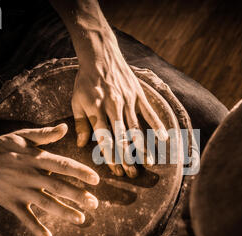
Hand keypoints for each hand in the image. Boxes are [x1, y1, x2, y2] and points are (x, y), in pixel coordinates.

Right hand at [0, 124, 99, 235]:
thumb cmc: (2, 146)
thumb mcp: (23, 136)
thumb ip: (45, 134)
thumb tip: (65, 128)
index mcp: (36, 158)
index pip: (63, 165)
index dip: (80, 172)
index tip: (96, 180)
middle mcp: (30, 176)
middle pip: (58, 187)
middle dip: (78, 196)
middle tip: (95, 203)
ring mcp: (21, 191)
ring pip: (46, 204)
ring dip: (64, 212)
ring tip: (81, 219)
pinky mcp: (11, 203)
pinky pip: (25, 218)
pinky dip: (36, 228)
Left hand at [72, 36, 168, 177]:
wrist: (100, 55)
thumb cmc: (85, 80)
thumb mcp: (77, 101)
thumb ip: (81, 124)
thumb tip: (81, 145)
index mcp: (97, 110)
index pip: (104, 138)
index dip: (110, 156)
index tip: (115, 171)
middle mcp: (113, 107)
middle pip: (122, 137)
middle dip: (127, 157)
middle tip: (132, 174)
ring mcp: (128, 100)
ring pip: (136, 128)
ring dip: (142, 147)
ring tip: (148, 163)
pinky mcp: (138, 94)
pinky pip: (149, 112)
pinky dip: (157, 125)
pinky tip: (164, 138)